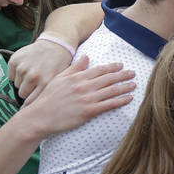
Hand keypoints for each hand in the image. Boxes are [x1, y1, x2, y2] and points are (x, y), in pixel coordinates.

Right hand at [8, 40, 74, 104]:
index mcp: (45, 83)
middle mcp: (33, 76)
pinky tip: (27, 69)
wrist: (56, 44)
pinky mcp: (14, 60)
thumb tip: (43, 113)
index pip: (31, 102)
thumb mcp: (62, 80)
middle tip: (34, 87)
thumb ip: (52, 95)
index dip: (30, 106)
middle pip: (22, 94)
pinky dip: (16, 74)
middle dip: (27, 92)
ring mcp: (22, 68)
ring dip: (23, 82)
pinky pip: (11, 76)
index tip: (29, 110)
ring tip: (33, 75)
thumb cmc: (60, 64)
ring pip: (17, 85)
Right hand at [21, 56, 135, 135]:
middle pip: (108, 79)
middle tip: (133, 73)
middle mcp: (83, 86)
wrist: (40, 117)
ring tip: (134, 84)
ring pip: (111, 91)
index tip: (121, 65)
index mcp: (76, 77)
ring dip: (124, 87)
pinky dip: (121, 101)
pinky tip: (129, 98)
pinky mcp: (89, 111)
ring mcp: (87, 99)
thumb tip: (86, 57)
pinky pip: (109, 105)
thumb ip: (74, 68)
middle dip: (122, 75)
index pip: (99, 70)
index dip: (112, 67)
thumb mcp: (59, 78)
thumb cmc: (48, 98)